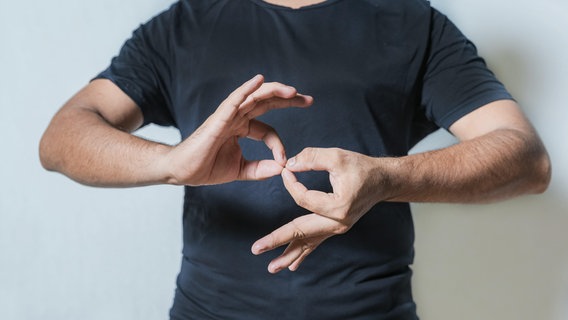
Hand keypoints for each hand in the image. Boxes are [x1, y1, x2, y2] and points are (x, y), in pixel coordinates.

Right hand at [164, 75, 312, 185]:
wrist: (181, 171)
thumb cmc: (205, 167)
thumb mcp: (240, 170)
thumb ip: (260, 169)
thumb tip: (281, 168)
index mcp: (241, 128)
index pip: (268, 130)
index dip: (279, 145)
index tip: (284, 161)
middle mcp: (236, 118)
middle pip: (266, 103)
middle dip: (288, 100)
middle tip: (308, 100)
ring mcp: (227, 116)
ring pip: (254, 97)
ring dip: (274, 92)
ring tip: (293, 91)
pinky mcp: (218, 118)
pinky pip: (235, 100)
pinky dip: (247, 89)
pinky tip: (259, 81)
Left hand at [252, 148, 388, 272]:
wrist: (383, 181)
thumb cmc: (362, 167)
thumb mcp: (337, 156)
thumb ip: (311, 158)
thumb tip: (288, 164)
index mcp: (339, 207)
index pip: (304, 199)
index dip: (291, 184)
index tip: (285, 171)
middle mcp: (338, 223)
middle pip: (302, 232)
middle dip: (278, 241)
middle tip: (256, 248)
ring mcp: (337, 229)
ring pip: (308, 243)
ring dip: (288, 255)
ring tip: (271, 268)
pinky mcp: (335, 228)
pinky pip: (315, 243)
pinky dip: (303, 253)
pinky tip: (292, 265)